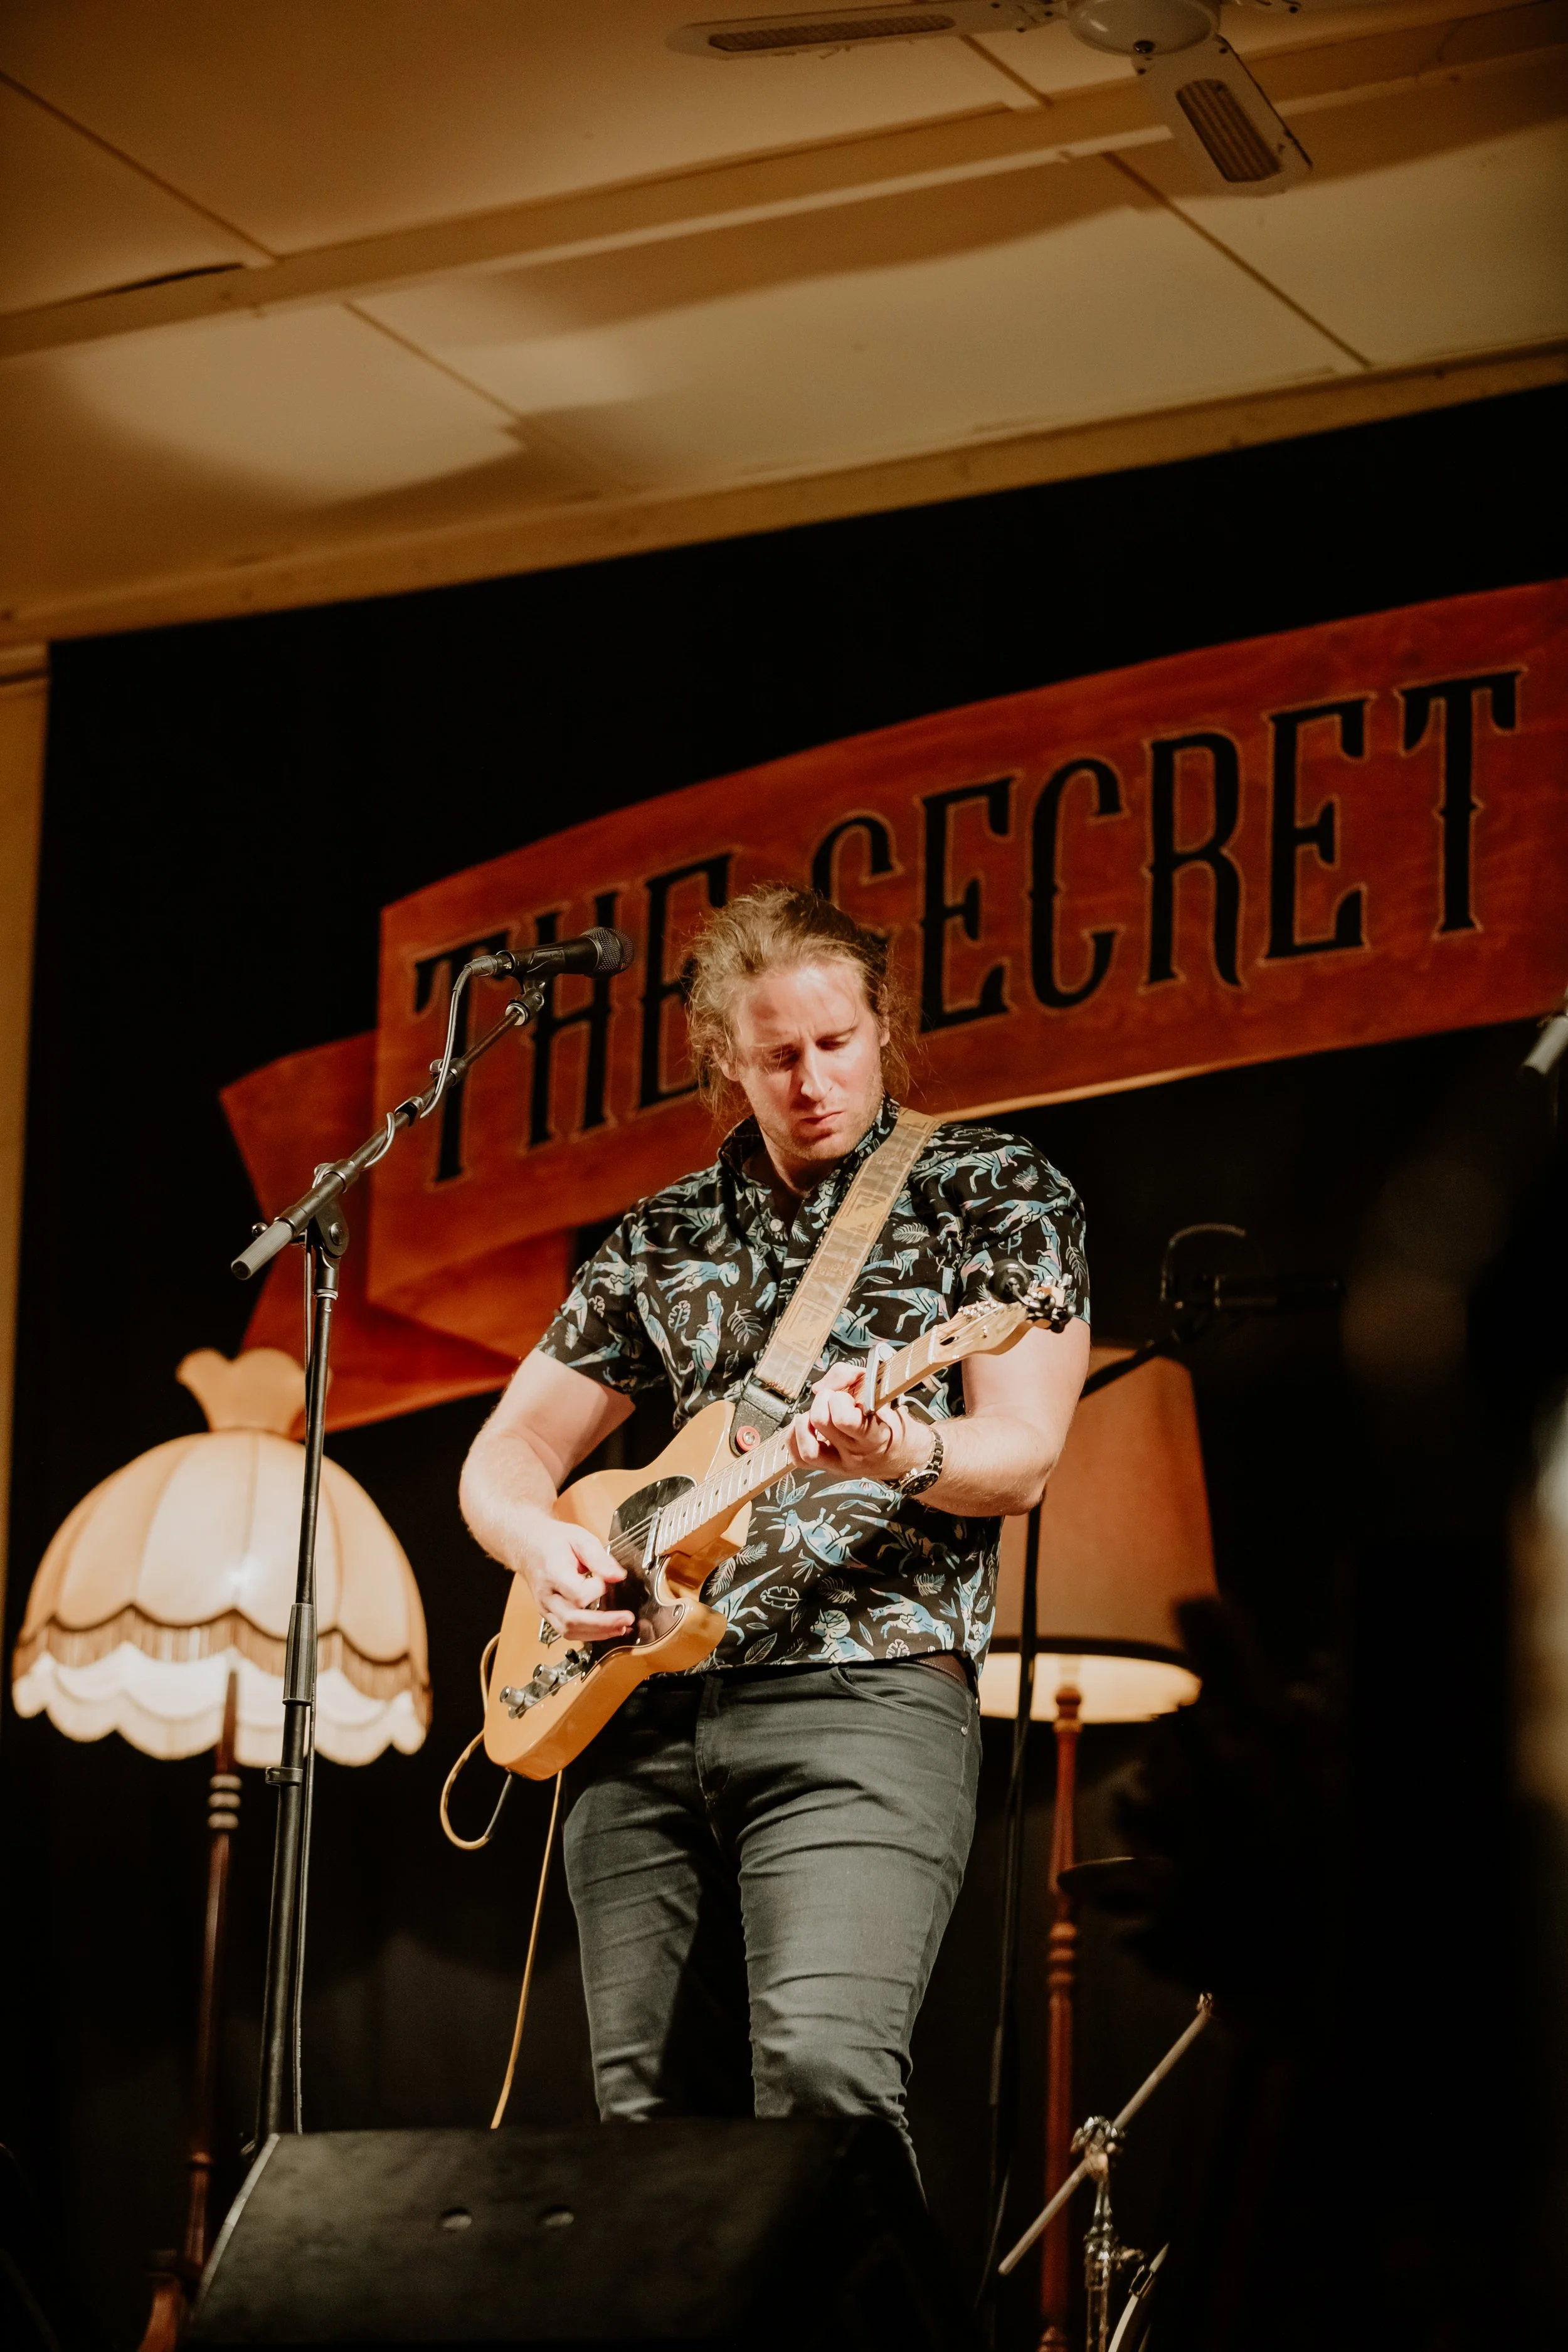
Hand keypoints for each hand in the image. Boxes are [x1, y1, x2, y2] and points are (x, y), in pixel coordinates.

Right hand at [512, 1511, 633, 1641]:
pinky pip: (567, 1631)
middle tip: (627, 1618)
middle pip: (572, 1619)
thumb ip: (600, 1558)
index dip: (597, 1590)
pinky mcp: (549, 1614)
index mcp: (553, 1572)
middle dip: (603, 1623)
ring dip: (597, 1633)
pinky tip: (607, 1630)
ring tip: (621, 1627)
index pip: (576, 1593)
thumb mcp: (580, 1539)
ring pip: (569, 1631)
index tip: (608, 1581)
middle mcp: (547, 1595)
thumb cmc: (553, 1541)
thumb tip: (618, 1576)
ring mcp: (546, 1607)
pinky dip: (588, 1634)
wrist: (529, 1546)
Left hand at [789, 1360, 932, 1483]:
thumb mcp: (882, 1391)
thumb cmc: (892, 1421)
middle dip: (824, 1400)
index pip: (844, 1419)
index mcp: (875, 1434)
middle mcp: (857, 1452)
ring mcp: (842, 1464)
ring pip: (808, 1448)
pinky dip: (794, 1438)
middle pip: (822, 1423)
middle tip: (834, 1397)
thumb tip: (820, 1387)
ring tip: (816, 1413)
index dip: (840, 1399)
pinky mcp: (829, 1469)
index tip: (850, 1396)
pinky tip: (803, 1425)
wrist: (904, 1455)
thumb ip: (850, 1377)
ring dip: (806, 1422)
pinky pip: (799, 1459)